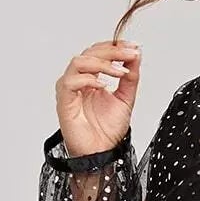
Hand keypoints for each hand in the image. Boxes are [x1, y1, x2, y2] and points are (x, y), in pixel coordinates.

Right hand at [54, 39, 141, 158]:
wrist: (101, 154)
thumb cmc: (107, 130)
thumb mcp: (126, 99)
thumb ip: (130, 77)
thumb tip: (136, 55)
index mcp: (91, 77)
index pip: (100, 52)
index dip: (116, 46)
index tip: (134, 46)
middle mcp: (79, 80)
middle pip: (90, 52)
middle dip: (113, 51)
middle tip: (130, 53)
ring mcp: (69, 88)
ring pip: (80, 62)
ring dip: (102, 63)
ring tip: (120, 71)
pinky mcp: (64, 100)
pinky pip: (71, 81)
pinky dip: (89, 79)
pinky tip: (104, 85)